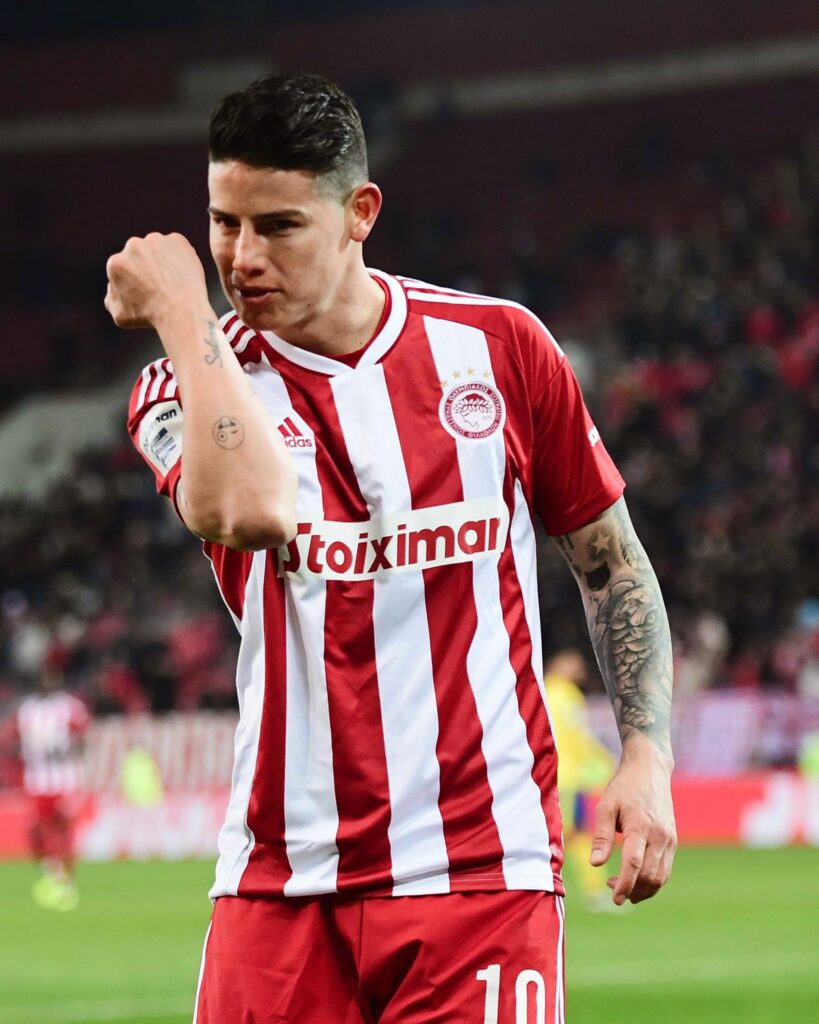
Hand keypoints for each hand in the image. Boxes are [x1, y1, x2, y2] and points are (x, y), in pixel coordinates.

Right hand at [104, 232, 207, 329]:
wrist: (181, 311)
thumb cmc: (150, 317)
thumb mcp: (120, 316)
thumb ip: (111, 298)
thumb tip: (112, 286)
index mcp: (116, 263)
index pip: (124, 268)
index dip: (136, 281)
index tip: (147, 291)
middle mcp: (133, 246)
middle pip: (140, 255)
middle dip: (148, 267)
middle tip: (161, 285)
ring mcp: (156, 240)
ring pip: (158, 250)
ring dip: (163, 260)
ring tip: (173, 281)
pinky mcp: (177, 240)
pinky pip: (177, 248)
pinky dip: (180, 258)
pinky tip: (184, 275)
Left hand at [589, 736, 676, 904]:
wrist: (650, 770)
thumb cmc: (624, 787)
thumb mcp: (606, 806)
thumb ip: (602, 836)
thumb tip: (595, 864)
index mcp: (641, 827)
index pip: (634, 864)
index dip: (625, 885)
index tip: (614, 898)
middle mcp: (660, 836)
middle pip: (650, 876)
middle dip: (632, 890)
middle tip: (611, 890)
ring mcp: (670, 840)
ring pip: (660, 877)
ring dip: (643, 890)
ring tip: (622, 888)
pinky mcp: (673, 841)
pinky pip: (665, 869)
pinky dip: (653, 881)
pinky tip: (636, 878)